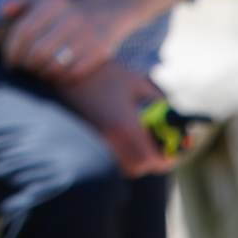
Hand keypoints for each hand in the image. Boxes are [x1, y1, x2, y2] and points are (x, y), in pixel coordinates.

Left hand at [0, 0, 119, 83]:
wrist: (105, 12)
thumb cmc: (63, 10)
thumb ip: (19, 2)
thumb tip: (1, 10)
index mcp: (52, 5)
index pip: (24, 32)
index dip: (12, 50)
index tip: (9, 61)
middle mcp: (70, 19)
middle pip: (38, 52)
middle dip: (26, 64)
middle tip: (24, 68)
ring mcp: (87, 36)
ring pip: (55, 65)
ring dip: (42, 73)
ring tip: (39, 72)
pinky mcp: (100, 51)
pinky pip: (74, 73)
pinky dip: (61, 78)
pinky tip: (56, 76)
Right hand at [51, 61, 173, 177]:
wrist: (66, 69)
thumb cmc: (105, 73)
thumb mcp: (138, 82)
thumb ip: (158, 102)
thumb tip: (171, 117)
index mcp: (125, 126)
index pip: (150, 160)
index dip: (165, 160)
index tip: (170, 152)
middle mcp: (108, 138)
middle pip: (136, 168)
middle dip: (150, 162)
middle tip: (157, 149)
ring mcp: (94, 141)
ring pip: (120, 166)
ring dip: (133, 160)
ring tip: (138, 142)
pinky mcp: (83, 139)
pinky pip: (106, 157)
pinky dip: (118, 155)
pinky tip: (120, 138)